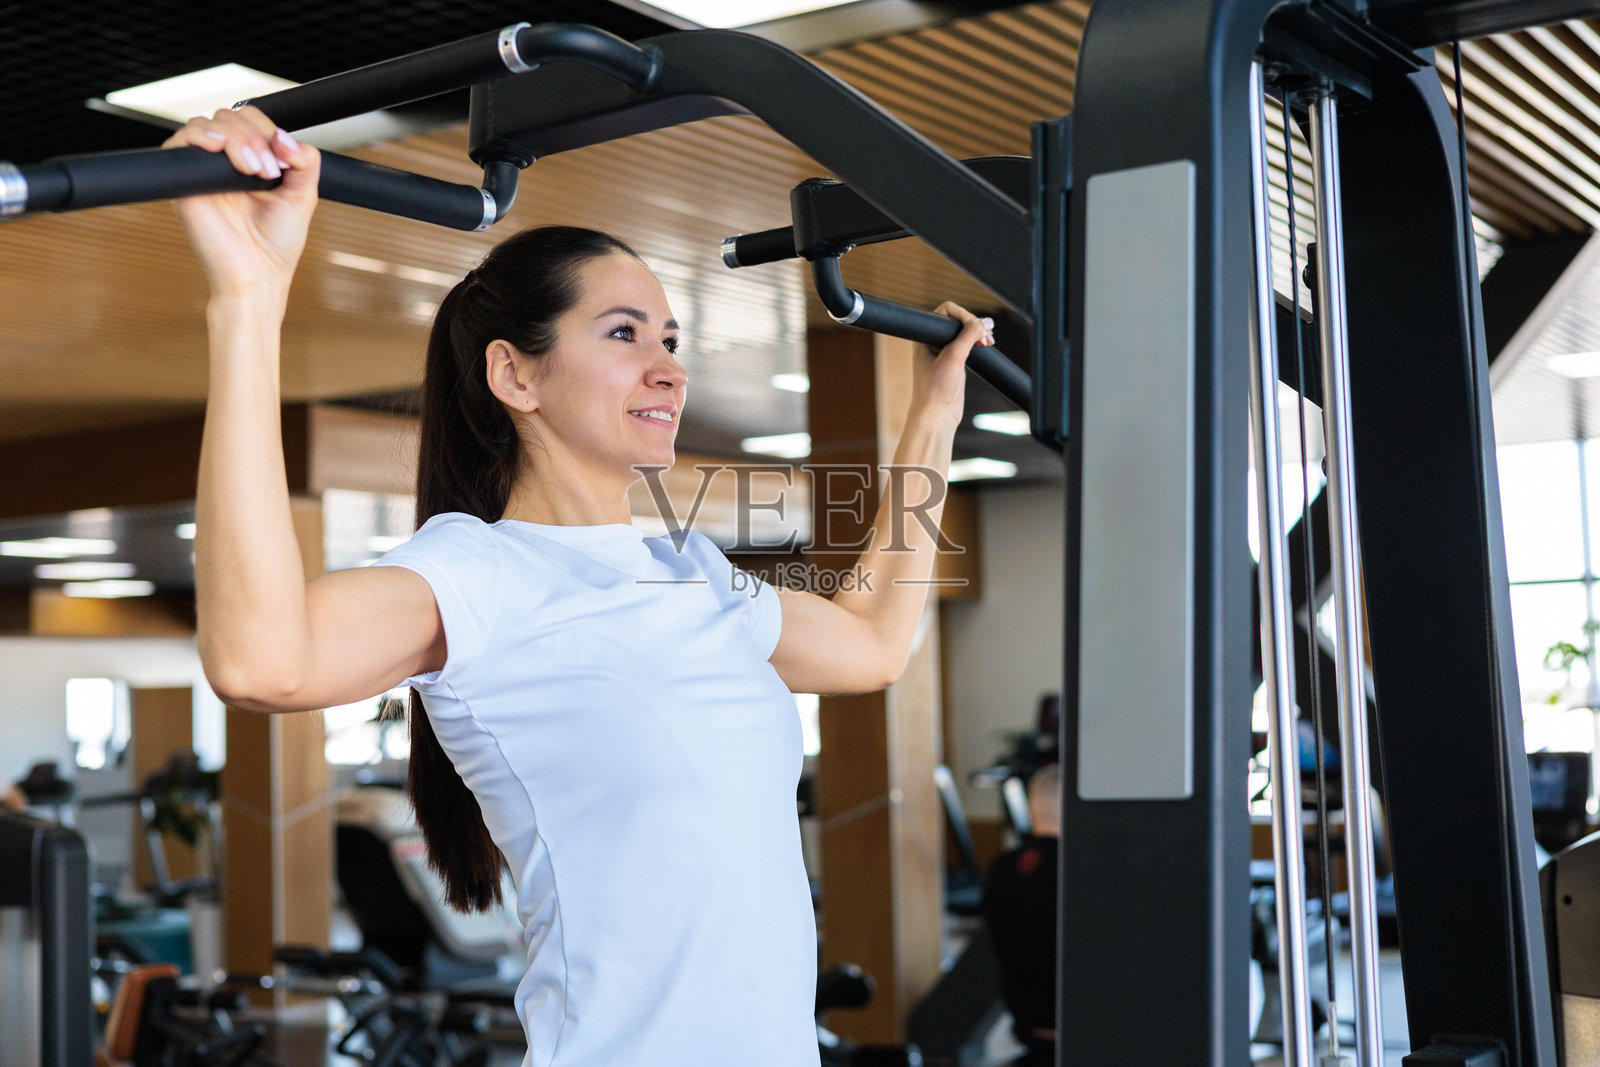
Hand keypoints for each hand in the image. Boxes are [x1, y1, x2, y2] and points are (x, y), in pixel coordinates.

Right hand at [163, 105, 320, 299]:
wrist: (257, 277)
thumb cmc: (276, 244)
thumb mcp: (303, 197)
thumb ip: (305, 163)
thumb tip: (284, 136)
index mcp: (251, 161)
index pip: (251, 119)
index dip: (267, 129)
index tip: (281, 162)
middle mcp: (224, 163)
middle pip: (228, 116)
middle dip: (252, 135)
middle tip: (266, 171)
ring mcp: (203, 171)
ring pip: (207, 124)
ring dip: (234, 138)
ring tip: (252, 170)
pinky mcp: (183, 182)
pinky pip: (179, 142)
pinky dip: (201, 137)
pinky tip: (220, 152)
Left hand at [916, 301, 992, 435]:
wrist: (937, 417)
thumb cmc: (935, 390)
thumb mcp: (953, 357)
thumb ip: (968, 336)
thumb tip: (984, 322)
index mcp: (924, 338)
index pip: (945, 311)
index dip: (963, 315)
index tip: (974, 327)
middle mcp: (933, 343)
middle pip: (957, 320)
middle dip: (973, 323)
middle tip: (986, 334)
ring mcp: (944, 353)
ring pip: (964, 333)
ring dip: (978, 333)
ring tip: (989, 340)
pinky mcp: (955, 364)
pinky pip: (968, 345)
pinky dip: (978, 343)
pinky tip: (987, 345)